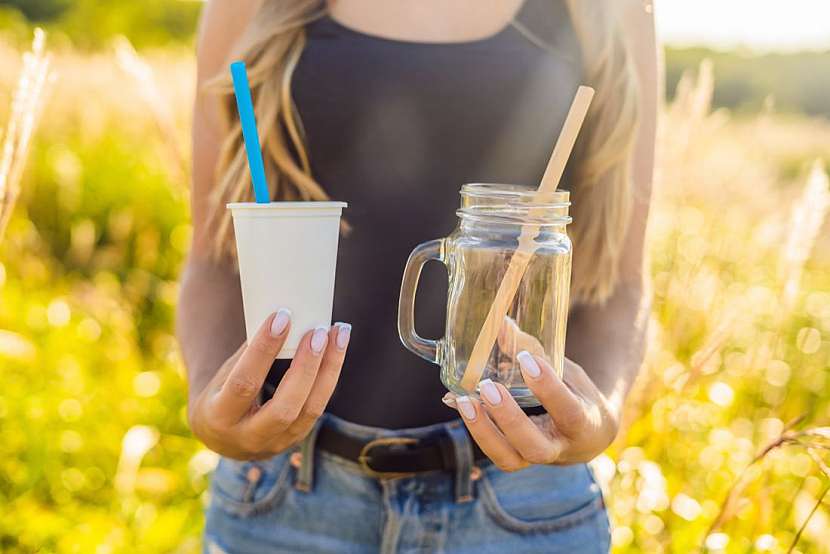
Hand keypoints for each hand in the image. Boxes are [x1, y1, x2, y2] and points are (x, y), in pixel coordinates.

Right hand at [188, 309, 350, 459]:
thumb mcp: (223, 376)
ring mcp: (275, 444)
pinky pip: (317, 408)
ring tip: (339, 334)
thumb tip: (282, 316)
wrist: (222, 436)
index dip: (264, 350)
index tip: (282, 317)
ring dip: (329, 369)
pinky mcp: (295, 440)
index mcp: (218, 417)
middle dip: (306, 367)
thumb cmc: (222, 393)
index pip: (245, 383)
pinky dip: (329, 377)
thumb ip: (248, 354)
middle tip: (318, 331)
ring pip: (310, 409)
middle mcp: (247, 437)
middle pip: (285, 407)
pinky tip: (337, 350)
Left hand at [444, 353, 618, 469]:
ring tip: (463, 400)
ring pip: (508, 459)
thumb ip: (538, 354)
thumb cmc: (577, 396)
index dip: (547, 388)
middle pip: (534, 447)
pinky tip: (457, 402)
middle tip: (489, 387)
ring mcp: (536, 459)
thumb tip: (502, 325)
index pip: (568, 411)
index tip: (526, 360)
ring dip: (483, 430)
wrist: (588, 435)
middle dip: (508, 419)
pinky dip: (475, 428)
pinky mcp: (517, 460)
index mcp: (584, 424)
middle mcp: (561, 448)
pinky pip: (494, 452)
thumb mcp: (568, 373)